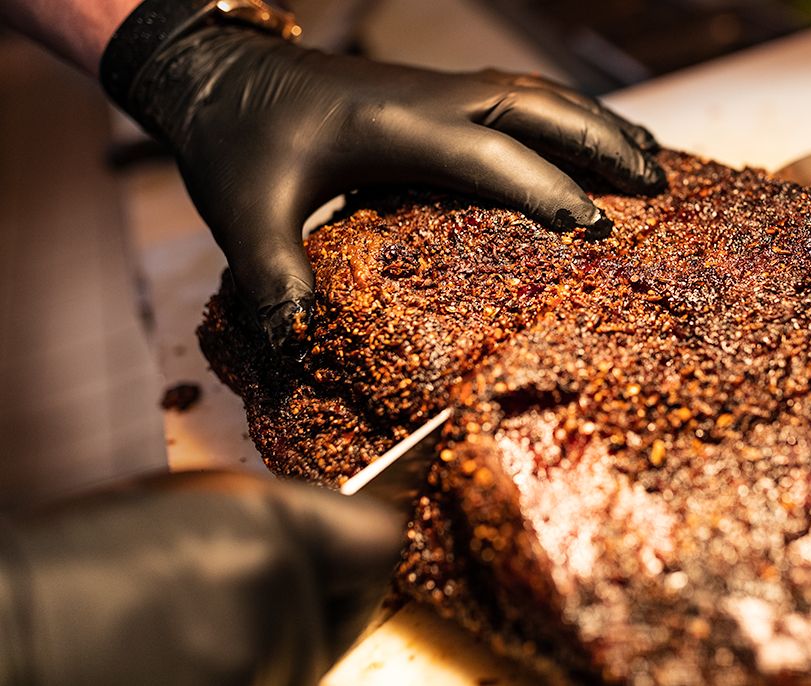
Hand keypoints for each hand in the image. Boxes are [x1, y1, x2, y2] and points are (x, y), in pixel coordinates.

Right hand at [0, 471, 403, 685]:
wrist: (12, 629)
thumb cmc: (82, 563)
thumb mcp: (189, 506)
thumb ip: (275, 521)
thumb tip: (337, 544)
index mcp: (269, 524)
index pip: (380, 540)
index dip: (362, 550)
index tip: (348, 560)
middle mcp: (278, 593)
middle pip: (351, 611)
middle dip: (316, 606)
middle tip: (243, 600)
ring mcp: (259, 664)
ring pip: (306, 663)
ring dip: (272, 654)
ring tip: (188, 638)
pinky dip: (243, 682)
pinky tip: (181, 666)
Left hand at [105, 25, 664, 347]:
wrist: (223, 75)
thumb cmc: (238, 145)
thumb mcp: (246, 216)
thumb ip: (276, 281)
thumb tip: (299, 347)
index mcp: (397, 129)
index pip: (491, 155)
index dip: (546, 187)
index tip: (596, 228)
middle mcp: (432, 98)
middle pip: (538, 106)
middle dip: (601, 141)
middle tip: (656, 185)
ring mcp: (439, 88)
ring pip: (538, 91)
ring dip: (597, 120)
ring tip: (650, 156)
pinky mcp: (438, 90)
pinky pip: (521, 92)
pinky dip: (569, 110)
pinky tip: (593, 133)